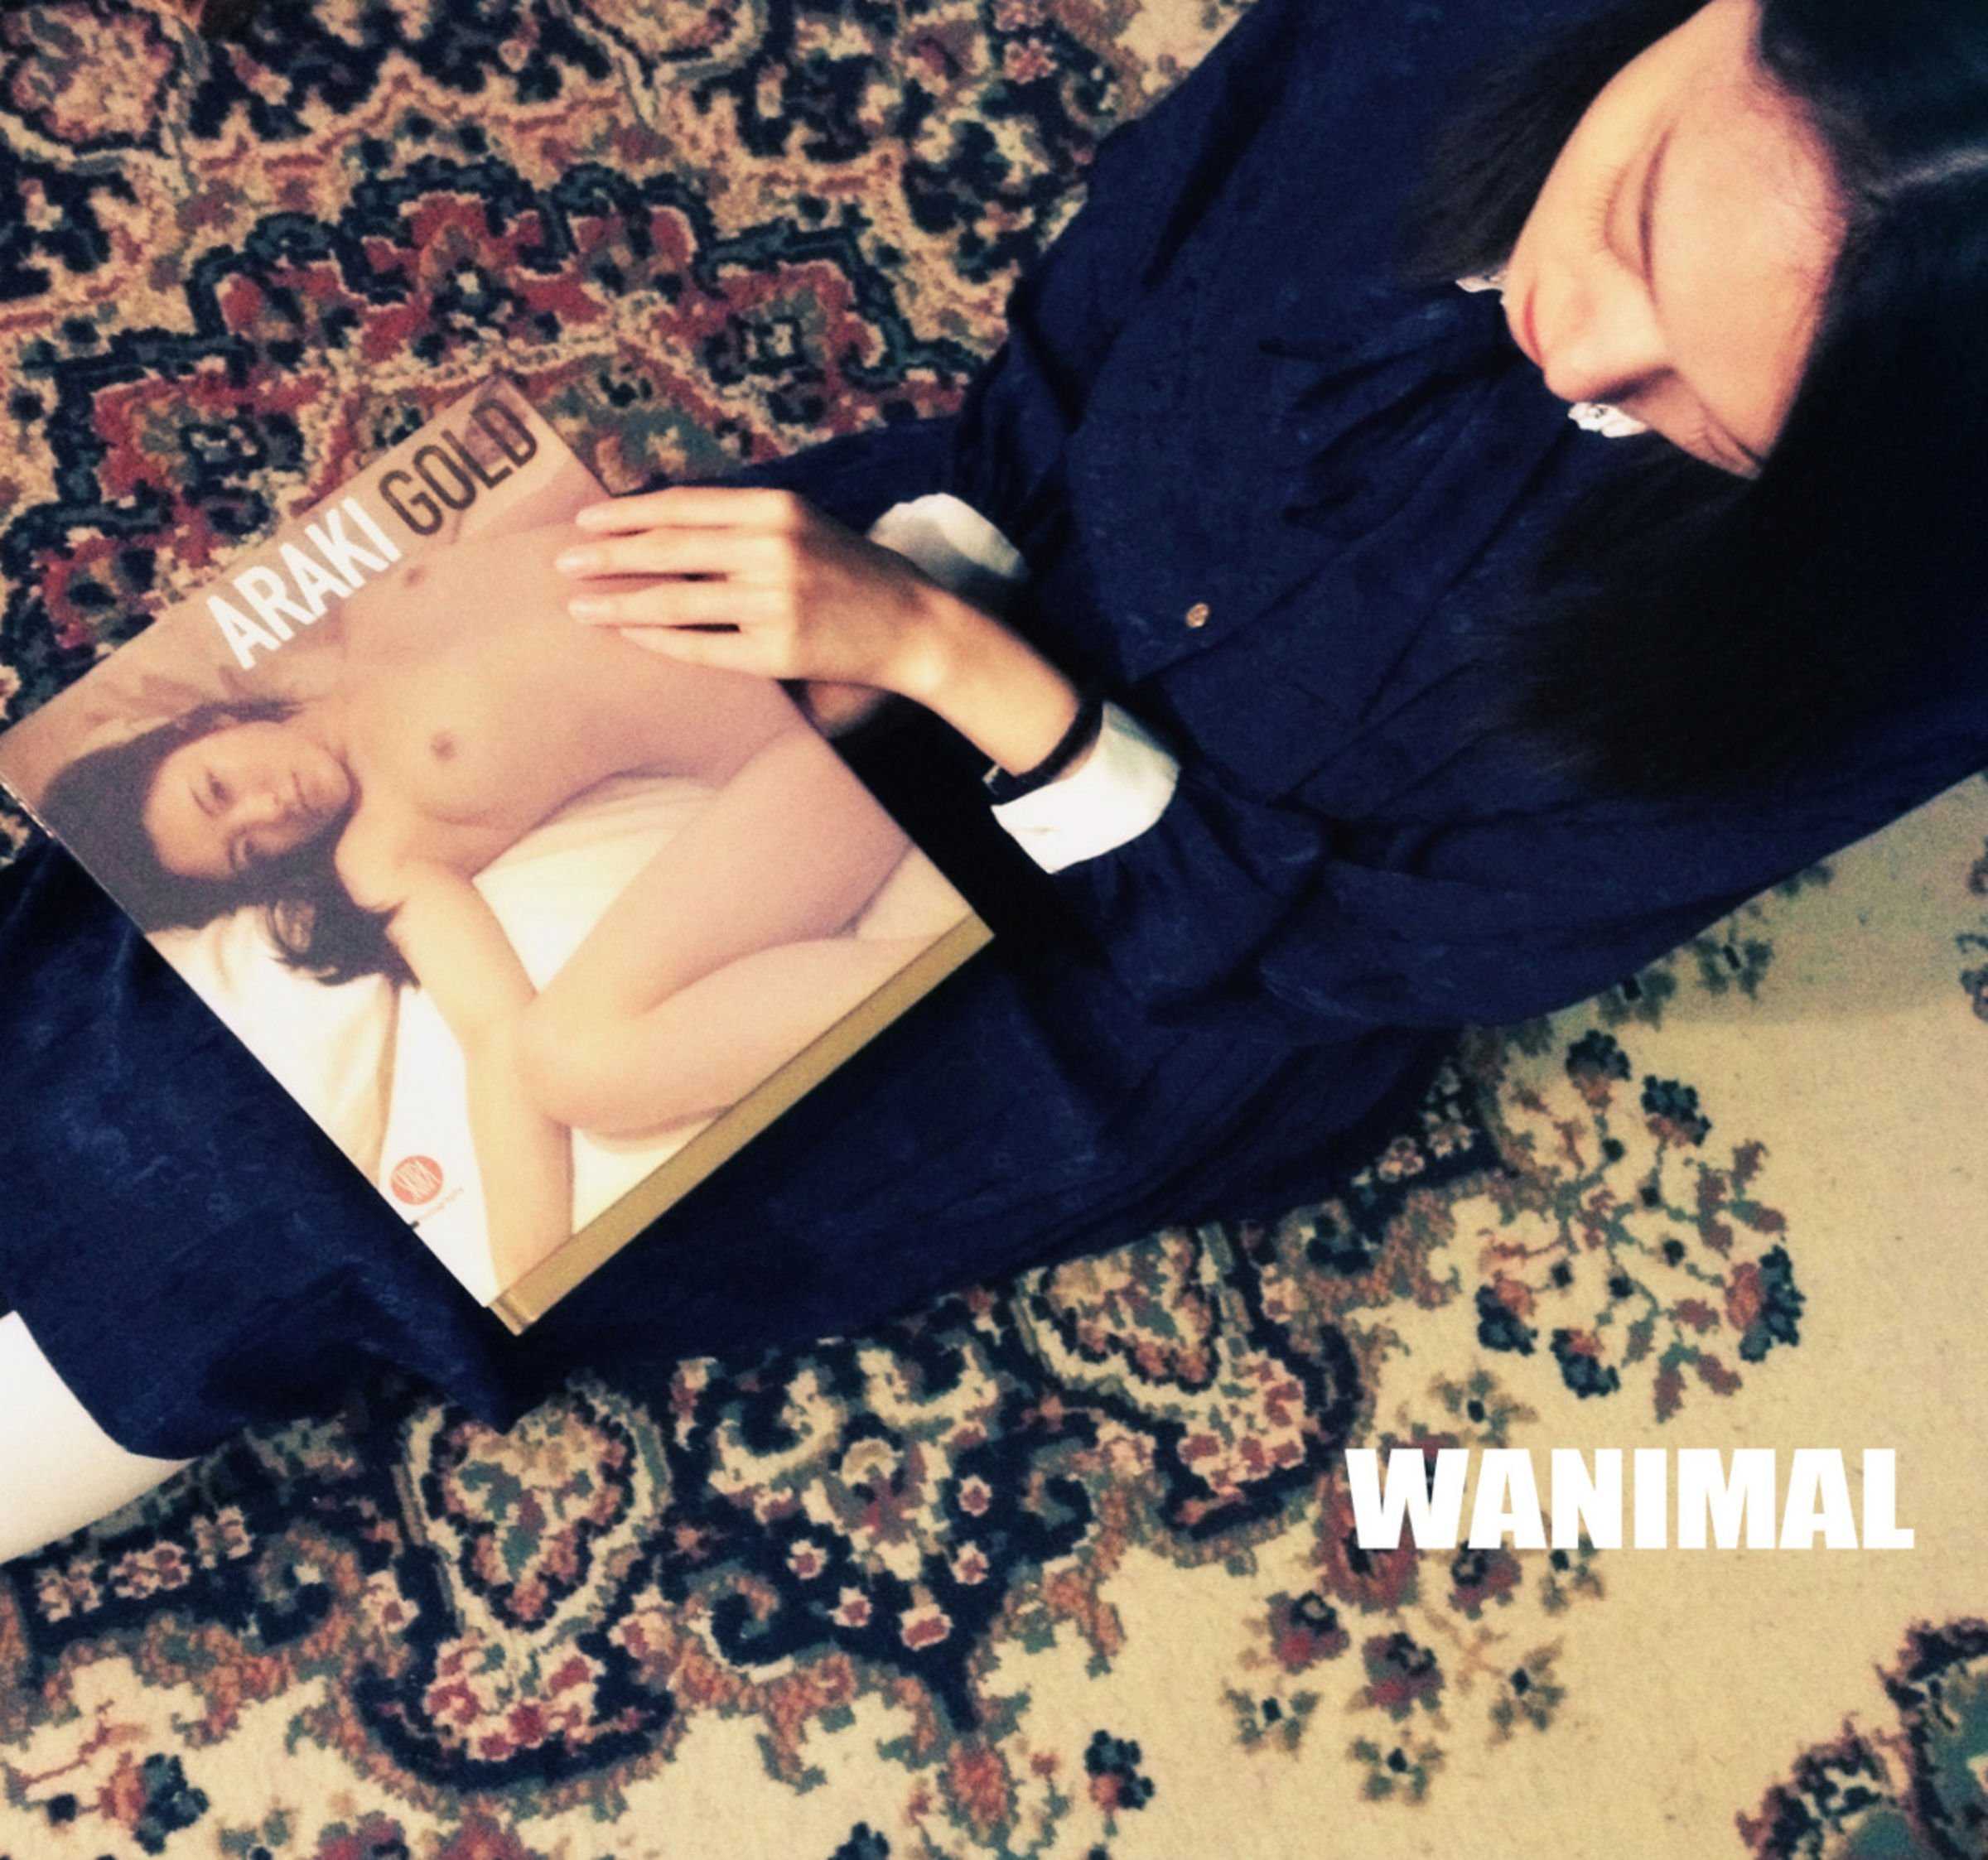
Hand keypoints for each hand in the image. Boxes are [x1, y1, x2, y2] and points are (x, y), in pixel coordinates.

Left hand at [555, 485, 962, 701]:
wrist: (915, 626)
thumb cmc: (853, 574)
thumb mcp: (804, 525)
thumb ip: (743, 520)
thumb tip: (662, 523)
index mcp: (776, 507)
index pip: (683, 506)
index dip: (628, 512)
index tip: (586, 519)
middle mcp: (772, 547)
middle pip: (668, 548)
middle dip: (607, 555)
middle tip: (563, 562)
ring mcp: (774, 600)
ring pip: (675, 599)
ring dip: (618, 602)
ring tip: (580, 606)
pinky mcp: (777, 650)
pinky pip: (700, 645)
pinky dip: (658, 639)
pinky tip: (628, 634)